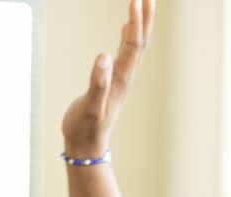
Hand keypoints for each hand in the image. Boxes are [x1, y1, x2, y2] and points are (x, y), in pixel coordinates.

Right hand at [61, 0, 154, 157]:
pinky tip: (127, 27)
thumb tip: (104, 56)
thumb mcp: (90, 107)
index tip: (137, 0)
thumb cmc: (85, 129)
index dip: (136, 22)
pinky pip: (126, 54)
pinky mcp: (113, 82)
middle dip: (145, 18)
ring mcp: (120, 80)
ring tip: (141, 3)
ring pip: (135, 47)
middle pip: (141, 43)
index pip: (133, 45)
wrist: (86, 148)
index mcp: (120, 80)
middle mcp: (125, 78)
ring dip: (140, 25)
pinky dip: (129, 37)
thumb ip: (97, 83)